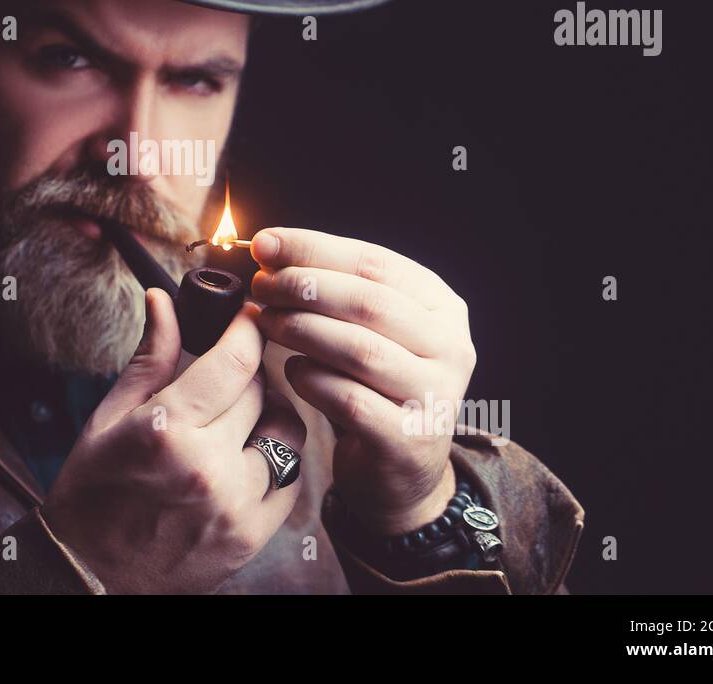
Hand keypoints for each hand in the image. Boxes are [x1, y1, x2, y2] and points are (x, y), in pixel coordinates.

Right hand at [42, 288, 306, 593]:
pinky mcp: (252, 535)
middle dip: (249, 372)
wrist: (92, 577)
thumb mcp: (109, 419)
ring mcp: (236, 505)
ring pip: (287, 433)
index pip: (235, 361)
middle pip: (261, 392)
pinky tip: (248, 453)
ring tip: (242, 414)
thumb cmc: (92, 494)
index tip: (250, 315)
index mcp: (168, 431)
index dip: (248, 328)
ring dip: (270, 414)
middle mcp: (209, 467)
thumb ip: (150, 358)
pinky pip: (291, 478)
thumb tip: (164, 301)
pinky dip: (277, 458)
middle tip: (231, 369)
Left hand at [249, 228, 474, 534]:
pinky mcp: (409, 440)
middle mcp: (451, 348)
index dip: (315, 248)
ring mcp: (435, 396)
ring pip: (360, 350)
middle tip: (261, 285)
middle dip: (304, 287)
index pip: (375, 263)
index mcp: (442, 307)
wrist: (399, 469)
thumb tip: (268, 247)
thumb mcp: (366, 330)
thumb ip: (330, 289)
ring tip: (266, 322)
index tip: (264, 242)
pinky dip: (312, 380)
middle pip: (368, 303)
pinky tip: (291, 370)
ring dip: (303, 329)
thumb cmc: (371, 384)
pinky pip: (350, 400)